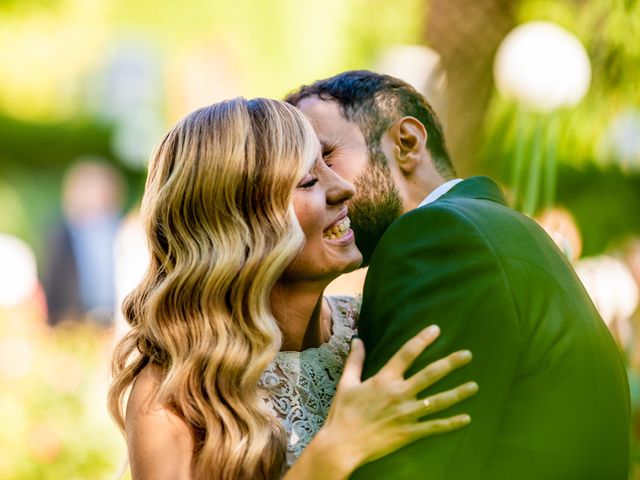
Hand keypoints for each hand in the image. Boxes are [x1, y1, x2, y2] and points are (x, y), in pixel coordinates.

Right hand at [322, 325, 476, 470]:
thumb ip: (355, 360)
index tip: (436, 329)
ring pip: (438, 401)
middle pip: (430, 374)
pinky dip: (451, 423)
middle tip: (468, 355)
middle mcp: (399, 393)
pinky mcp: (409, 433)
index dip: (422, 340)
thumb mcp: (347, 383)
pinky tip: (466, 418)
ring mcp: (407, 414)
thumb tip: (358, 339)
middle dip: (450, 363)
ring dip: (458, 393)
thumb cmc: (343, 413)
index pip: (407, 354)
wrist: (342, 444)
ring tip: (474, 386)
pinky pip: (434, 427)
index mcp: (384, 379)